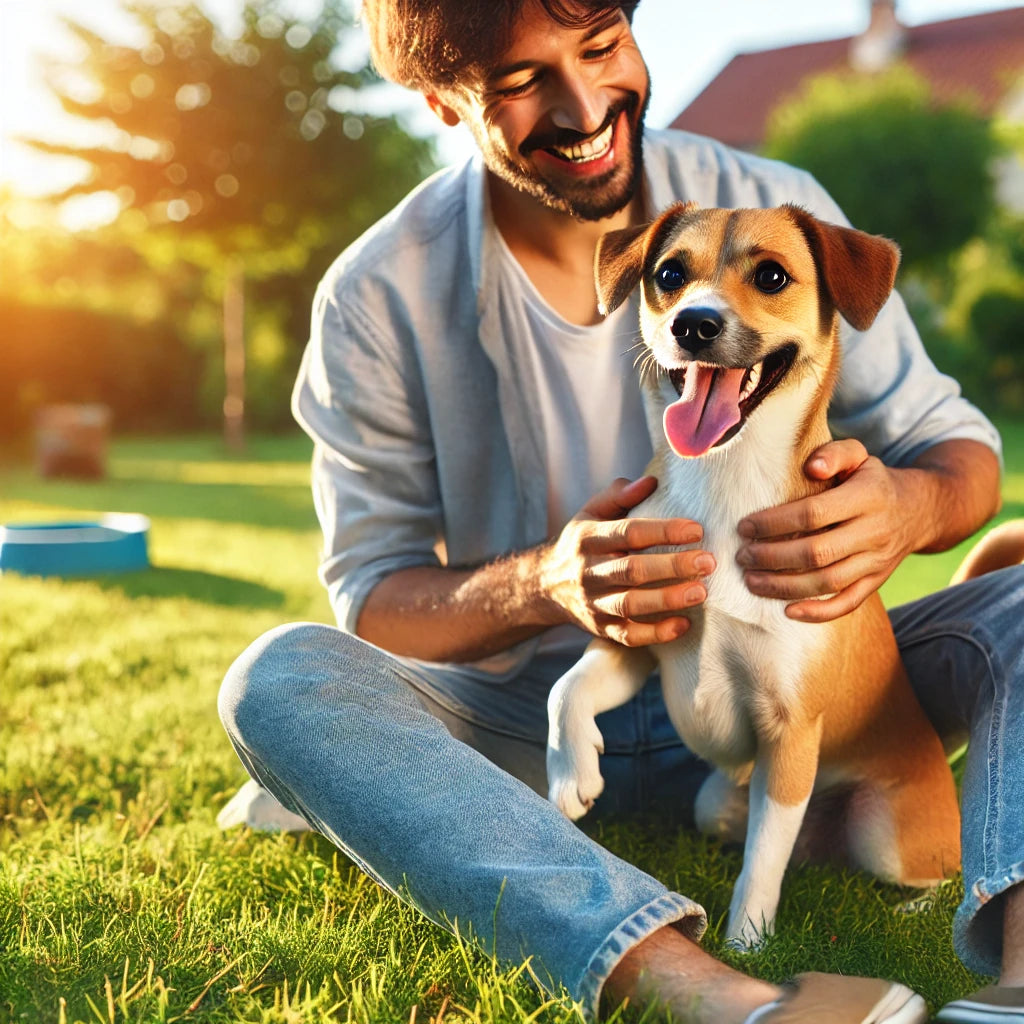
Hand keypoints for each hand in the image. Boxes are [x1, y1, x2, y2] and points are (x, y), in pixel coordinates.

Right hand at [540, 476, 714, 645]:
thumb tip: (652, 482)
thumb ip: (619, 495)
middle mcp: (589, 571)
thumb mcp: (591, 512)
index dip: (663, 531)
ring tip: (701, 592)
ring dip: (667, 599)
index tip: (696, 530)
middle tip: (707, 561)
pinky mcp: (601, 628)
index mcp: (588, 538)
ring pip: (630, 604)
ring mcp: (594, 603)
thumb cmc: (581, 543)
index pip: (628, 533)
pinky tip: (683, 624)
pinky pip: (628, 635)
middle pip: (632, 570)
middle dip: (672, 566)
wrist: (546, 586)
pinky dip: (656, 633)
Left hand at [735, 439, 917, 622]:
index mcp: (867, 497)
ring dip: (785, 586)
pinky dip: (818, 613)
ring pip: (828, 581)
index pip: (813, 513)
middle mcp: (874, 532)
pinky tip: (787, 612)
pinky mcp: (876, 582)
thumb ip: (834, 454)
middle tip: (742, 556)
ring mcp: (877, 561)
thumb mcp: (858, 456)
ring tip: (752, 581)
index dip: (775, 522)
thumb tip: (811, 466)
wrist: (919, 509)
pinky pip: (848, 603)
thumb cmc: (872, 479)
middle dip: (772, 557)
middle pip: (817, 552)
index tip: (745, 526)